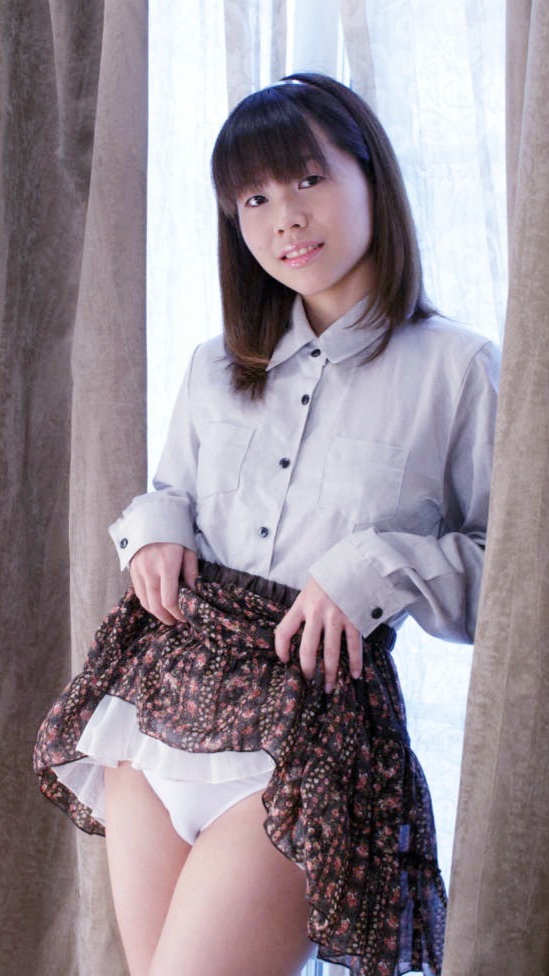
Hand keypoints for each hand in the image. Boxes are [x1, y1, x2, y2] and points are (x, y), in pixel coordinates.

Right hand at [129, 543, 197, 624]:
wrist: (152, 518)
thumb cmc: (175, 535)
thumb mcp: (188, 550)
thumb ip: (191, 572)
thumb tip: (193, 593)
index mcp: (166, 565)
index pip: (169, 600)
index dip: (177, 613)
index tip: (185, 617)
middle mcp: (150, 570)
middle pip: (155, 605)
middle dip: (167, 617)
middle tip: (177, 621)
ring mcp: (138, 571)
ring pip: (145, 602)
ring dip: (157, 613)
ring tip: (168, 616)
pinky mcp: (132, 571)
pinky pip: (139, 594)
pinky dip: (148, 603)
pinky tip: (157, 604)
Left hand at [274, 578, 361, 692]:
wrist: (353, 564)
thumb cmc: (329, 579)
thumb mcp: (308, 591)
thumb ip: (303, 610)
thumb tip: (296, 635)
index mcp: (302, 604)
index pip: (283, 631)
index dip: (280, 649)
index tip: (284, 661)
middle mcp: (317, 613)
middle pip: (307, 649)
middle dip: (308, 669)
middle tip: (309, 681)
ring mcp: (337, 617)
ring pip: (331, 653)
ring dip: (331, 673)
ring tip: (329, 687)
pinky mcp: (354, 619)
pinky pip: (354, 646)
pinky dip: (355, 662)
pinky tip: (355, 674)